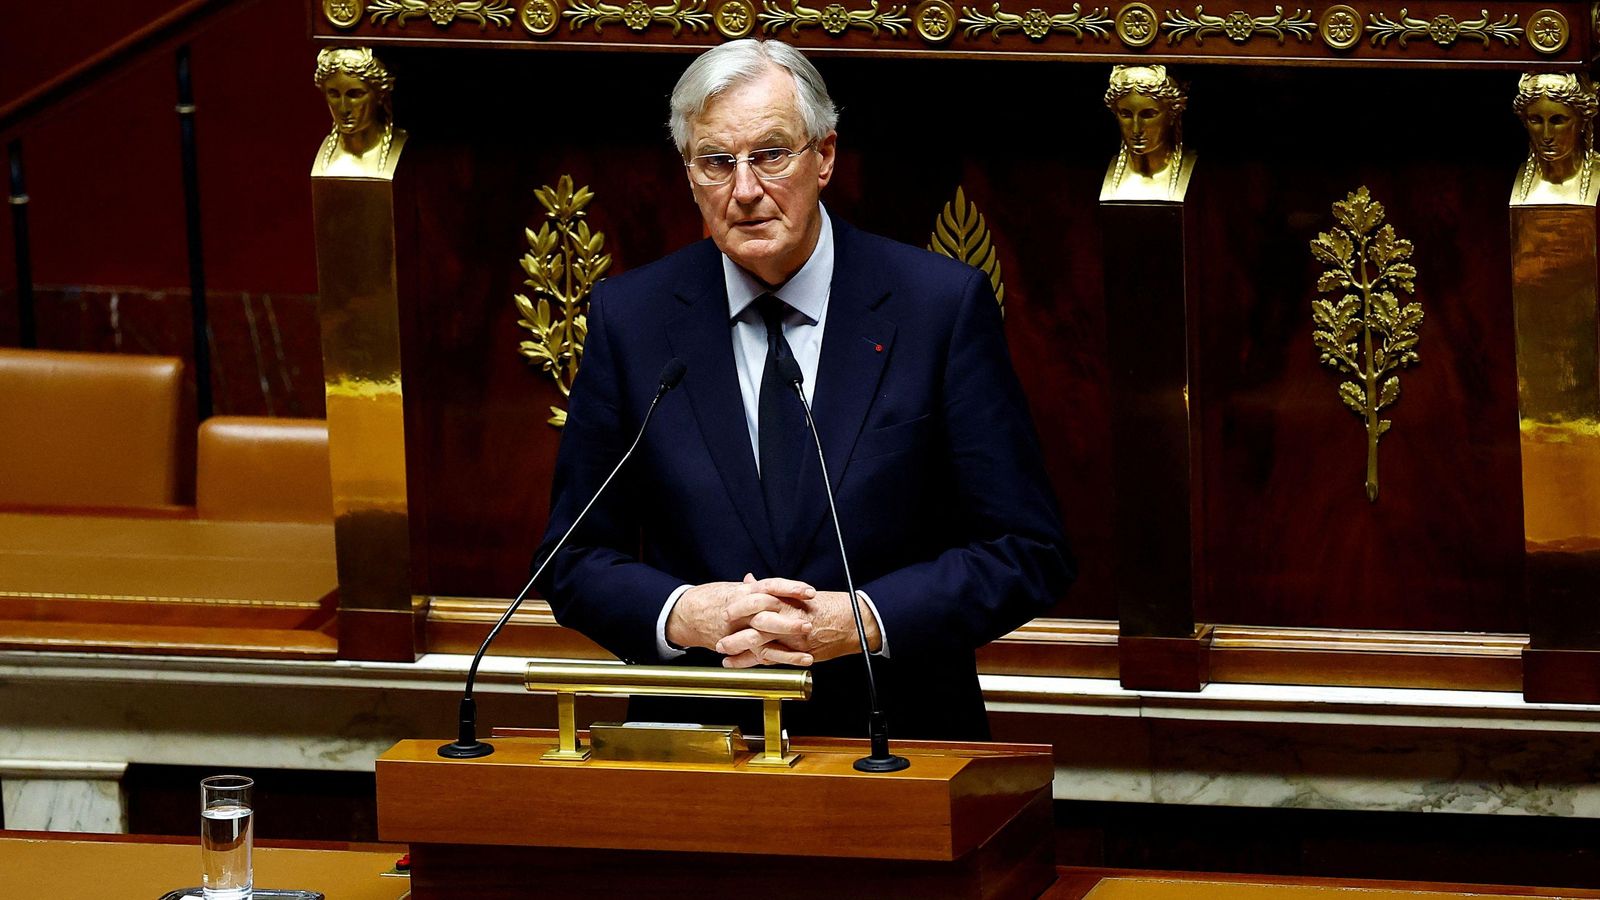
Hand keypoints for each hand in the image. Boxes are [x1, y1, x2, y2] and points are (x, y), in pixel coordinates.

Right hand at [666, 574, 816, 664]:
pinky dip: (777, 660)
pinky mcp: (735, 646)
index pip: (770, 587)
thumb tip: (774, 584)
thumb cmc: (711, 599)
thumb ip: (755, 587)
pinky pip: (757, 655)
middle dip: (788, 621)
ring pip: (763, 638)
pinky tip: (795, 662)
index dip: (790, 588)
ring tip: (806, 651)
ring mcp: (737, 630)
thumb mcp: (734, 589)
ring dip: (786, 647)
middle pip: (766, 614)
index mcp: (743, 592)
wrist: (685, 614)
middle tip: (808, 623)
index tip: (810, 592)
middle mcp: (741, 611)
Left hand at [717, 585, 881, 668]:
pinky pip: (774, 659)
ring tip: (725, 654)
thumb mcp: (798, 592)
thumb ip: (772, 590)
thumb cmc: (828, 605)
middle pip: (755, 625)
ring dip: (741, 651)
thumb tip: (751, 581)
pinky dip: (756, 662)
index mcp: (787, 600)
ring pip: (761, 644)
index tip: (725, 611)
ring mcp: (793, 637)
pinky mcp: (800, 652)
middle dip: (735, 633)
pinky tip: (743, 665)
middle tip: (720, 638)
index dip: (739, 608)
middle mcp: (788, 618)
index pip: (757, 602)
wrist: (854, 621)